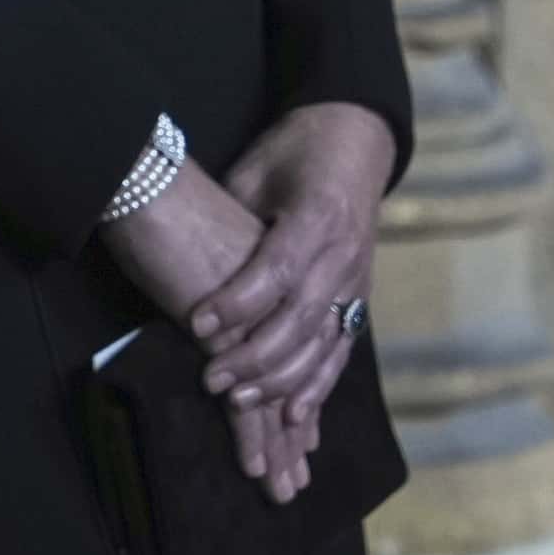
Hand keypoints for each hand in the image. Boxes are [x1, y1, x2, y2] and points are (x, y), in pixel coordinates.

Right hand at [95, 165, 316, 489]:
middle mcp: (288, 293)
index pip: (307, 345)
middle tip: (296, 477)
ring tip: (275, 483)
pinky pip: (246, 387)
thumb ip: (232, 267)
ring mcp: (263, 310)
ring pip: (279, 390)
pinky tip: (249, 458)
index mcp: (291, 268)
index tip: (305, 435)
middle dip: (294, 431)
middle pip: (300, 375)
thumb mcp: (221, 232)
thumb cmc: (176, 194)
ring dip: (274, 441)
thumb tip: (223, 300)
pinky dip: (246, 427)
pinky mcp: (231, 324)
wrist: (152, 176)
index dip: (305, 394)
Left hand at [194, 100, 395, 501]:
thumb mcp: (258, 169)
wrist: (356, 140)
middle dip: (254, 356)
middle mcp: (344, 254)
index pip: (275, 271)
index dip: (236, 303)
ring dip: (282, 379)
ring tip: (240, 401)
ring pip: (322, 342)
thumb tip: (192, 260)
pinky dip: (319, 384)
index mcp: (318, 216)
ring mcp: (357, 279)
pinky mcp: (361, 296)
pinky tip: (294, 414)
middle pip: (301, 318)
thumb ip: (234, 218)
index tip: (196, 324)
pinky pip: (341, 349)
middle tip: (211, 379)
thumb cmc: (295, 149)